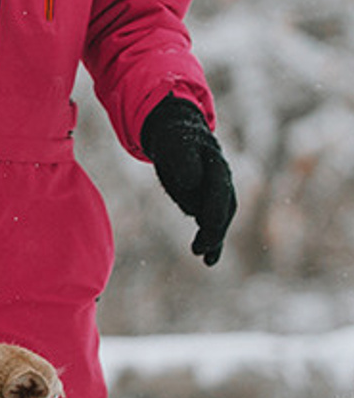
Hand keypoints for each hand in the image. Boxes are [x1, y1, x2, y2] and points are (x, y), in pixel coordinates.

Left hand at [140, 96, 234, 265]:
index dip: (215, 207)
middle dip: (214, 230)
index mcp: (217, 166)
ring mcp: (215, 195)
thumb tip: (192, 181)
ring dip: (213, 240)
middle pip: (223, 209)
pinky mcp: (205, 204)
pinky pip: (211, 225)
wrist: (176, 137)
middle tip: (200, 248)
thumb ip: (184, 160)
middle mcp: (222, 183)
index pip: (219, 189)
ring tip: (205, 258)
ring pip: (219, 220)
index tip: (207, 223)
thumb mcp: (175, 144)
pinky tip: (209, 260)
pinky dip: (211, 243)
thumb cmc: (175, 140)